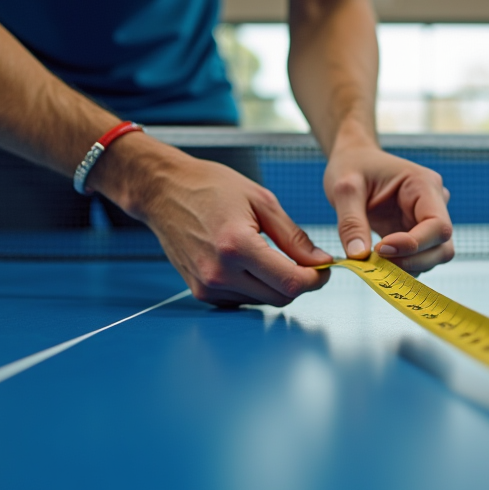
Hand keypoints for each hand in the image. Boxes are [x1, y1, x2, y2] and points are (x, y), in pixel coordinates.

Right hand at [105, 142, 331, 306]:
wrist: (164, 192)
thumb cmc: (211, 188)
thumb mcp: (262, 201)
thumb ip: (294, 237)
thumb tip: (321, 261)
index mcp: (237, 246)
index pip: (291, 282)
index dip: (316, 279)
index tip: (324, 268)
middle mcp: (219, 272)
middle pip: (280, 297)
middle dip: (300, 282)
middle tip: (306, 262)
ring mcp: (208, 286)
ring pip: (263, 301)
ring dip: (277, 285)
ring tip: (270, 254)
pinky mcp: (201, 292)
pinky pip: (243, 300)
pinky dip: (256, 287)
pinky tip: (249, 263)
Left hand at [324, 141, 453, 273]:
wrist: (353, 161)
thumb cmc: (351, 166)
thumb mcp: (344, 189)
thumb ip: (351, 222)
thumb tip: (359, 257)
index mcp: (423, 185)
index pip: (437, 225)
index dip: (414, 244)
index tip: (380, 249)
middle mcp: (434, 203)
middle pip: (443, 247)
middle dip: (412, 261)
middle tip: (375, 264)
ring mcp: (427, 221)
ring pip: (434, 257)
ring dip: (406, 267)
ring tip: (372, 262)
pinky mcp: (416, 235)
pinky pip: (418, 259)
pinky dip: (400, 267)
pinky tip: (376, 262)